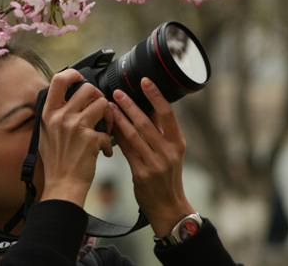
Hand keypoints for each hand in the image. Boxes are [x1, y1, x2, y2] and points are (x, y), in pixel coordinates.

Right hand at [38, 69, 112, 206]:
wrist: (62, 186)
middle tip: (99, 109)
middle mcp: (60, 116)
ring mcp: (76, 127)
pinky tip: (102, 150)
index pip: (58, 79)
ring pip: (103, 104)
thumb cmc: (56, 162)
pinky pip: (107, 130)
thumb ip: (55, 114)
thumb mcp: (46, 133)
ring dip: (108, 116)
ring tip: (104, 128)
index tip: (81, 79)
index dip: (73, 74)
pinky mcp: (90, 138)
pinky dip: (108, 141)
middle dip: (98, 97)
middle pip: (88, 88)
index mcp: (48, 113)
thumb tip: (67, 98)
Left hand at [111, 78, 195, 237]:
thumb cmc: (167, 176)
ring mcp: (155, 163)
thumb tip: (147, 106)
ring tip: (110, 106)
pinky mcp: (141, 174)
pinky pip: (126, 150)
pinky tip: (110, 128)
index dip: (156, 95)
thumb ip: (160, 131)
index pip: (168, 113)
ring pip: (134, 135)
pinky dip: (117, 137)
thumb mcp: (172, 152)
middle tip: (117, 92)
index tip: (144, 81)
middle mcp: (168, 151)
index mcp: (178, 142)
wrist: (168, 206)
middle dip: (130, 105)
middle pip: (146, 122)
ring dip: (120, 118)